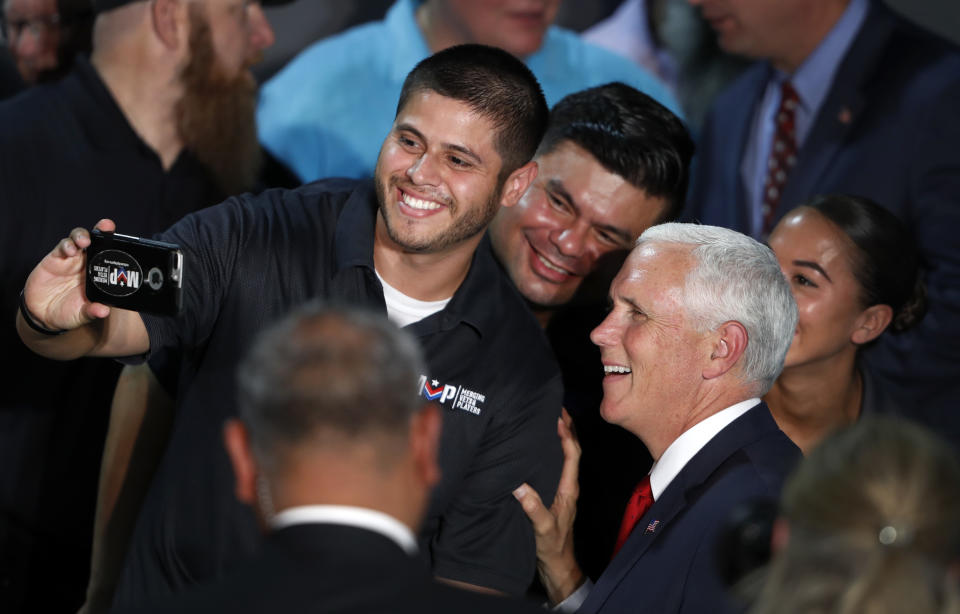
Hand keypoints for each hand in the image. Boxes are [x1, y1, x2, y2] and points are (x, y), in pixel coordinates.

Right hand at [22, 218, 115, 331]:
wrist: (43, 314)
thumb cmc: (68, 312)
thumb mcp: (82, 314)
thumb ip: (92, 312)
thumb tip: (103, 311)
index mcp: (99, 274)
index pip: (110, 255)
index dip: (117, 244)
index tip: (126, 239)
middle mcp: (87, 263)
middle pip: (96, 240)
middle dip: (102, 230)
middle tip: (106, 226)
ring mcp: (71, 259)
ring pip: (79, 239)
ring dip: (82, 236)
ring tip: (84, 241)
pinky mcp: (55, 259)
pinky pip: (62, 247)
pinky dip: (66, 246)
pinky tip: (69, 251)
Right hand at [513, 409, 582, 604]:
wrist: (558, 565)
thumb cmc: (553, 547)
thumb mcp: (542, 528)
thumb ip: (533, 507)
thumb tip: (519, 486)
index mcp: (568, 489)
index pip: (572, 454)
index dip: (567, 434)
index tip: (558, 415)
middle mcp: (567, 486)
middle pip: (570, 451)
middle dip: (565, 428)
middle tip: (555, 408)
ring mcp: (561, 490)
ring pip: (562, 458)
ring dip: (557, 438)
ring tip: (547, 420)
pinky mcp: (553, 495)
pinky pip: (553, 467)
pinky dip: (549, 452)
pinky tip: (537, 448)